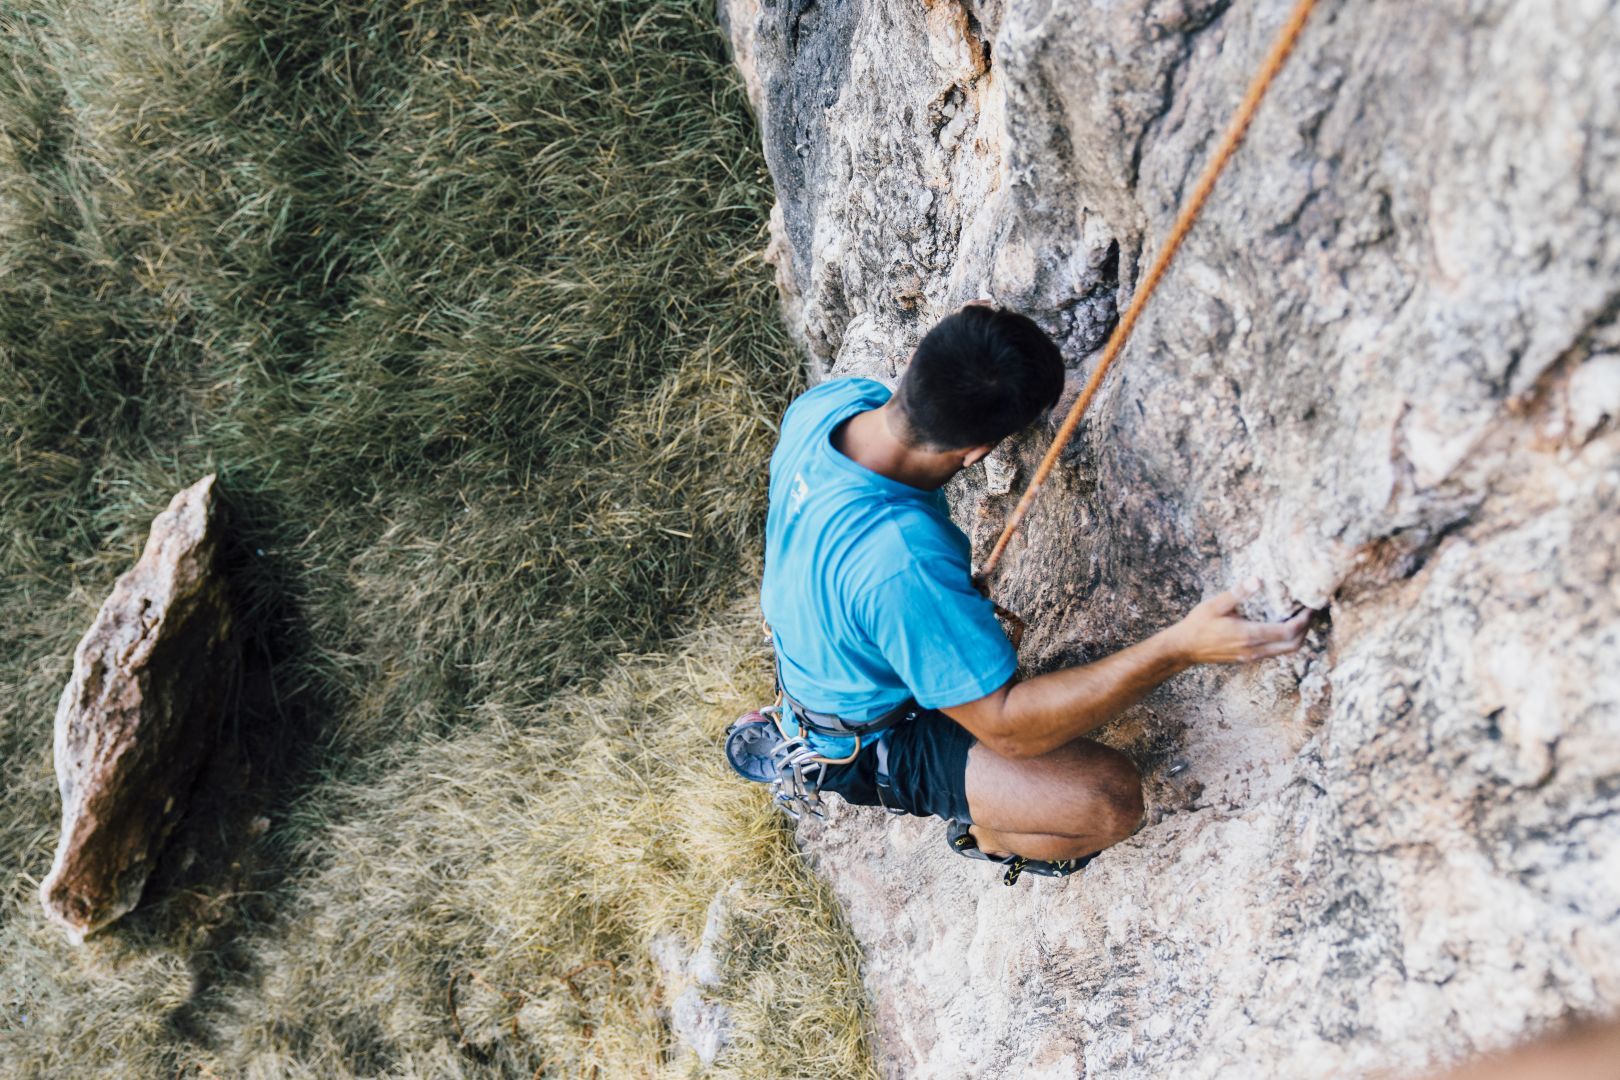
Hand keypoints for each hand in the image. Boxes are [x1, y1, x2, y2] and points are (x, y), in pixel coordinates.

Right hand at [1168, 578, 1310, 665]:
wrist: (1184, 649)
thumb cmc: (1198, 624)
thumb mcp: (1215, 605)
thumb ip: (1238, 593)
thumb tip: (1257, 579)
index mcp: (1249, 635)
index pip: (1288, 631)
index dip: (1303, 620)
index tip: (1310, 607)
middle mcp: (1254, 650)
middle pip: (1293, 645)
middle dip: (1305, 629)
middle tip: (1309, 613)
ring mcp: (1251, 656)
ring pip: (1285, 651)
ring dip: (1297, 637)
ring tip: (1299, 619)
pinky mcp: (1247, 658)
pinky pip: (1274, 652)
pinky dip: (1284, 641)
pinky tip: (1281, 627)